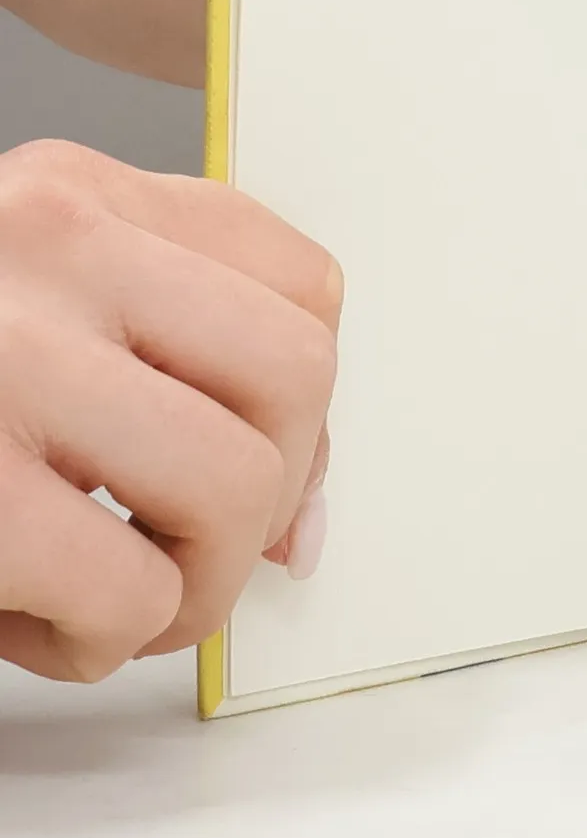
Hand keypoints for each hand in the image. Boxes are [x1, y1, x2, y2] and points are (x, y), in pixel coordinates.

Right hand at [0, 141, 338, 682]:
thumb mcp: (24, 318)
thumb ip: (165, 368)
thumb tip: (303, 518)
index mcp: (69, 194)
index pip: (303, 287)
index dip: (307, 409)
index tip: (260, 471)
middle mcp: (41, 245)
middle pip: (297, 377)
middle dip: (265, 497)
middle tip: (183, 549)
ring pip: (234, 486)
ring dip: (191, 584)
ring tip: (109, 597)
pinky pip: (128, 591)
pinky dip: (100, 642)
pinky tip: (30, 626)